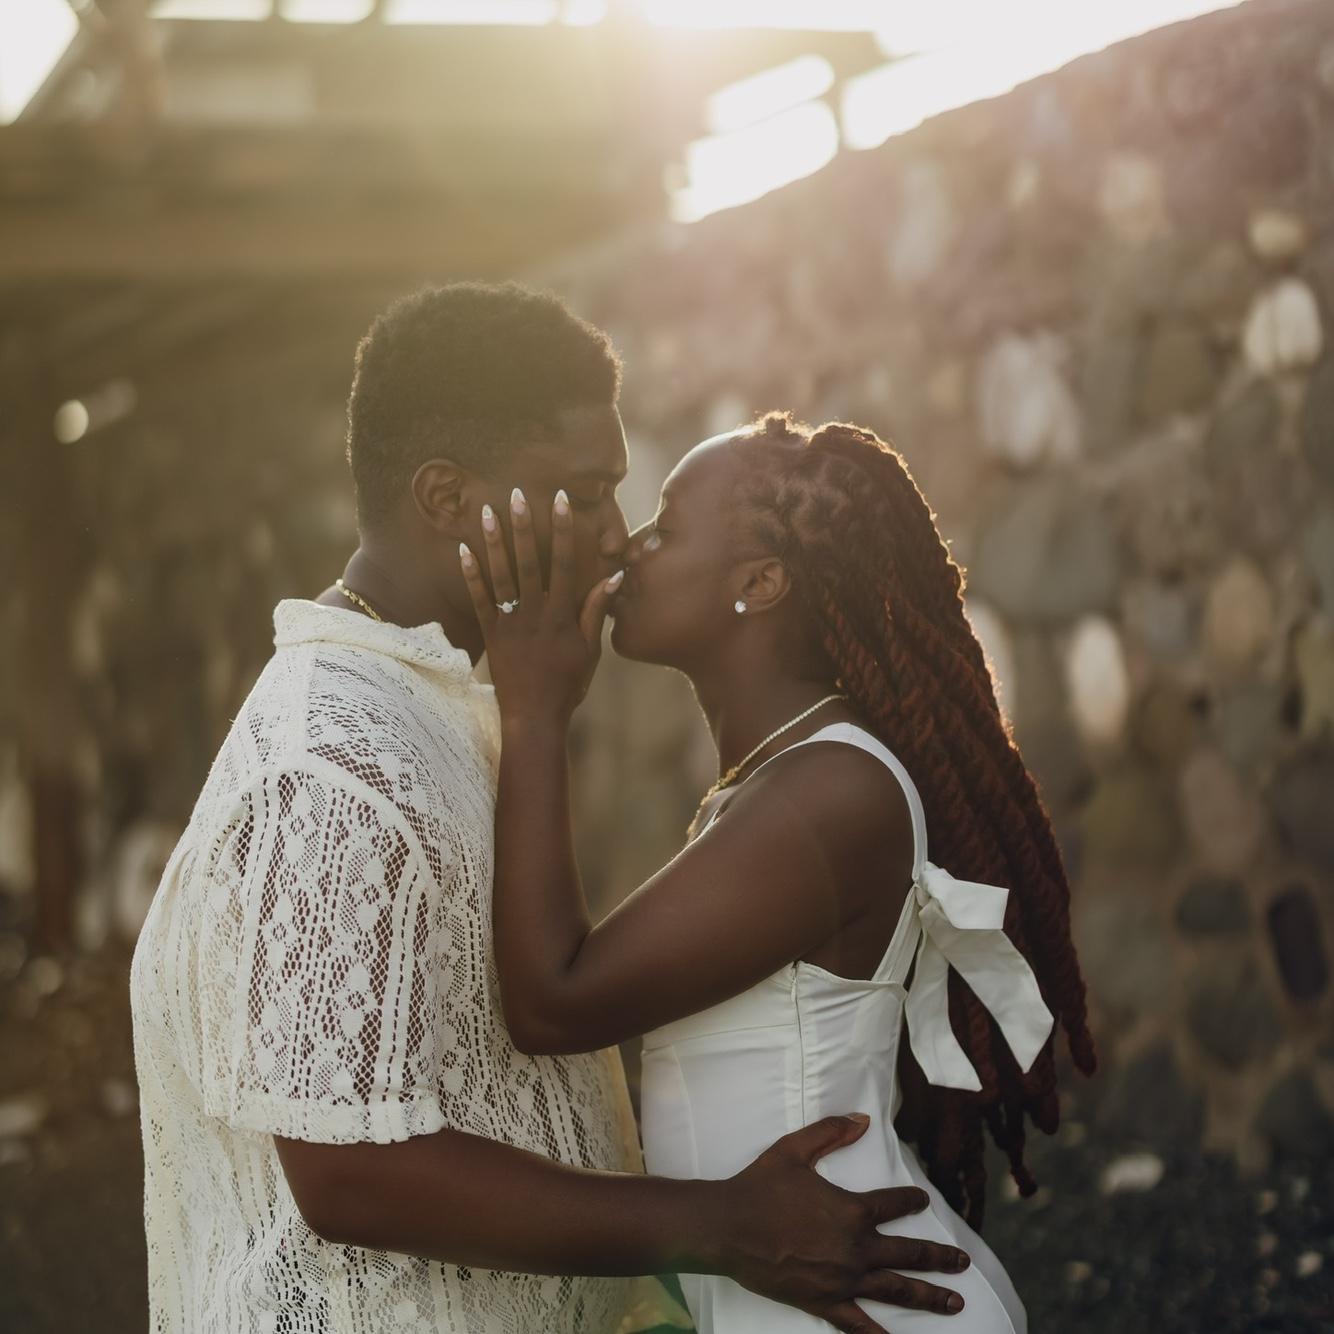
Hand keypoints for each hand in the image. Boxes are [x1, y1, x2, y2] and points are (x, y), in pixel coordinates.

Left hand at [460, 488, 620, 723]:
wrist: (535, 718)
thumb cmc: (568, 685)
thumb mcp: (590, 650)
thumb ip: (597, 611)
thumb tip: (613, 576)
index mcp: (562, 616)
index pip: (566, 564)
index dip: (564, 531)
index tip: (562, 501)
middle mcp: (535, 615)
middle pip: (530, 562)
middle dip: (525, 526)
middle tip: (517, 493)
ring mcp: (510, 624)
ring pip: (501, 575)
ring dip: (494, 542)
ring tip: (486, 511)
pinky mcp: (491, 635)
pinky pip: (479, 600)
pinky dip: (471, 575)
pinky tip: (463, 549)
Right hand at [719, 1115, 968, 1332]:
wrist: (729, 1227)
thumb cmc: (761, 1186)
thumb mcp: (795, 1149)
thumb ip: (831, 1133)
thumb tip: (862, 1120)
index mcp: (852, 1210)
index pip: (894, 1204)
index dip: (912, 1200)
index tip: (924, 1200)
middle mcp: (856, 1248)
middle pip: (909, 1253)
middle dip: (940, 1258)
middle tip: (963, 1263)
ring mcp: (843, 1280)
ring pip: (896, 1290)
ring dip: (929, 1296)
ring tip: (954, 1303)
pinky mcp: (824, 1302)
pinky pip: (859, 1324)